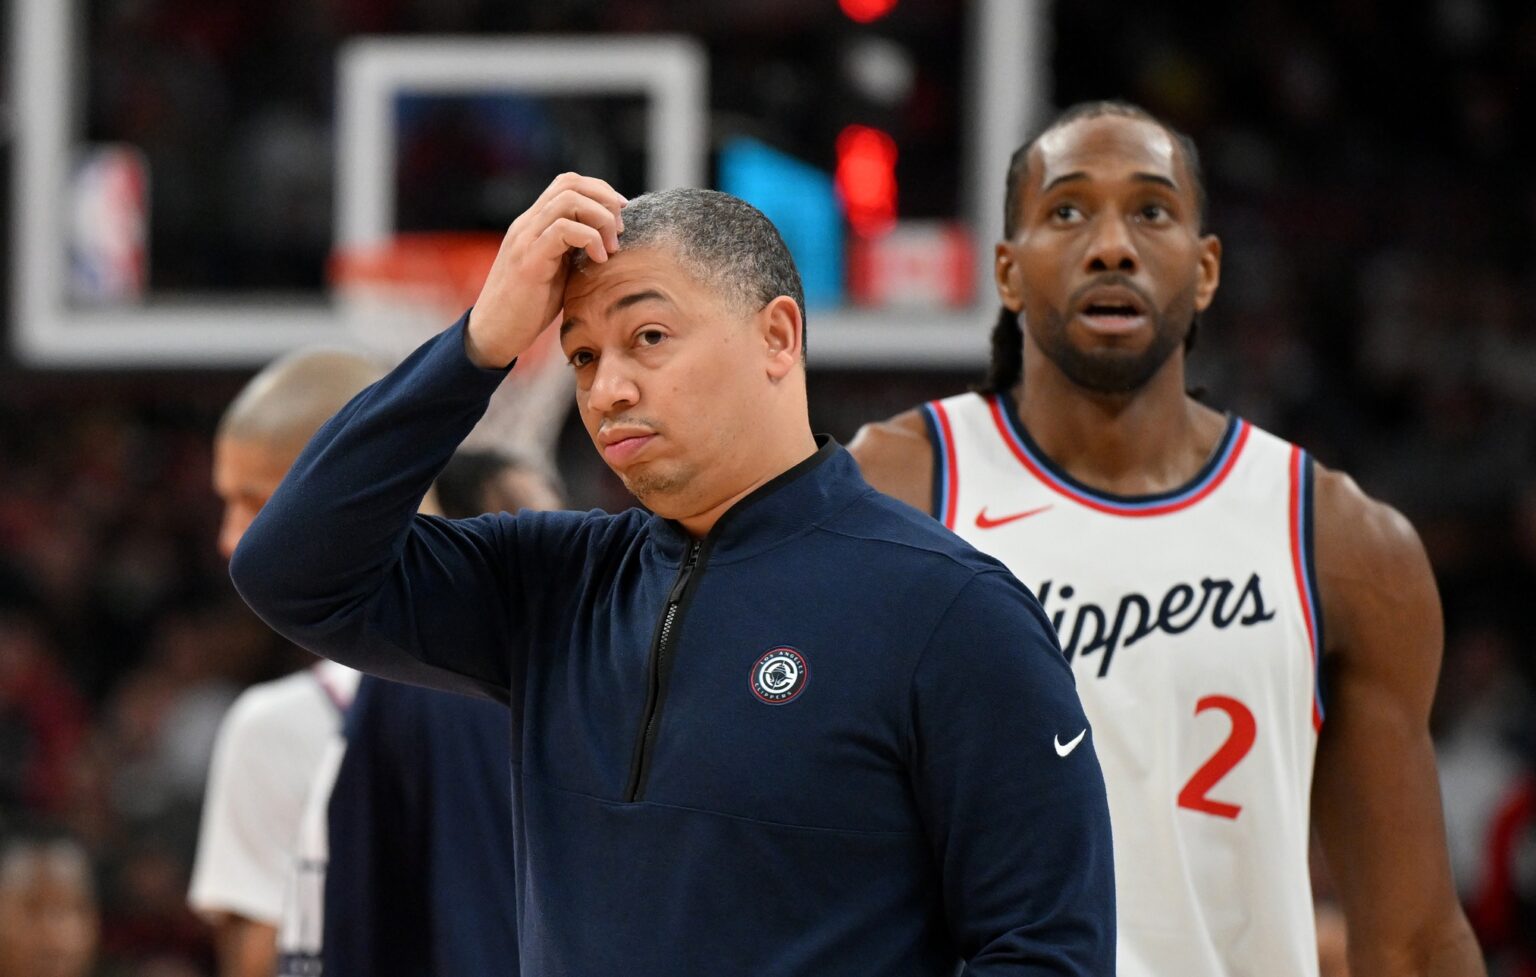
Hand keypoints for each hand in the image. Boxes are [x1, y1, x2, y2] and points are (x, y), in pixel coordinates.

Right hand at [465, 172, 626, 367]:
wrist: (494, 333)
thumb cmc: (528, 307)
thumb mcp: (557, 271)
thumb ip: (574, 250)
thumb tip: (609, 241)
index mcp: (534, 223)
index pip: (568, 183)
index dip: (600, 191)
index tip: (621, 214)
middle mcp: (527, 223)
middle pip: (570, 183)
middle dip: (605, 200)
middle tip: (620, 231)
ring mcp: (526, 239)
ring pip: (569, 200)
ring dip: (600, 219)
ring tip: (611, 248)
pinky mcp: (529, 259)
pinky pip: (563, 230)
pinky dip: (590, 239)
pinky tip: (599, 260)